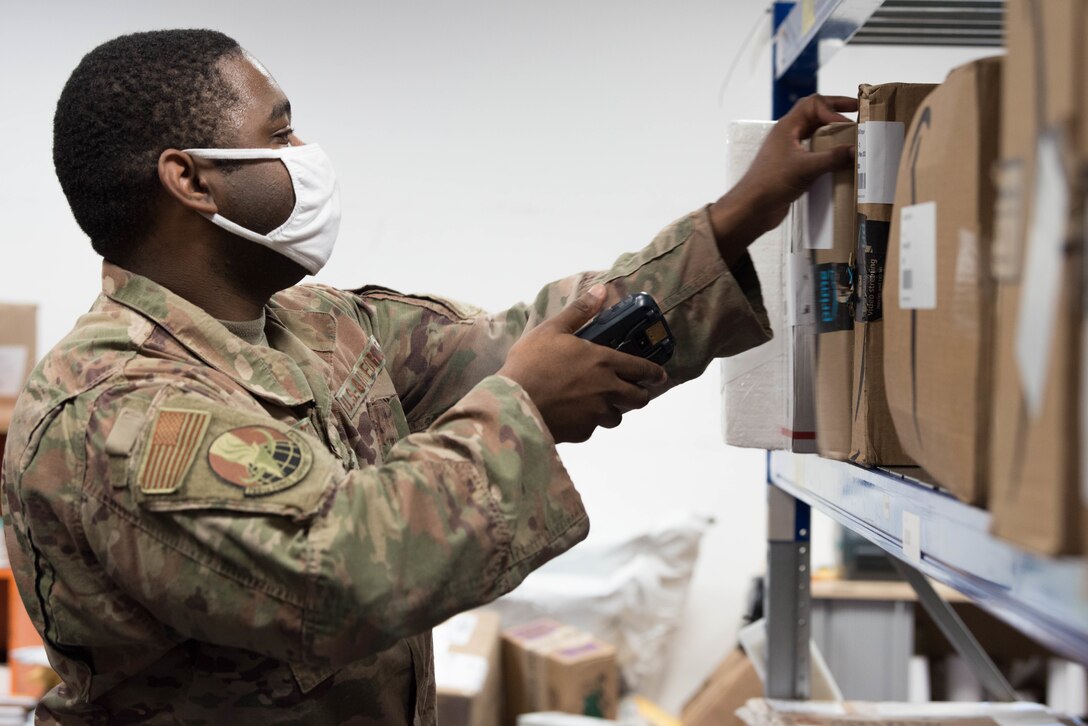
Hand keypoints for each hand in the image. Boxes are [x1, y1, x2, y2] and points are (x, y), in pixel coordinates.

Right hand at [498, 285, 666, 442]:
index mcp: (603, 362)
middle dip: (640, 394)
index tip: (660, 376)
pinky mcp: (583, 432)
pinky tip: (572, 415)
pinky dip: (587, 422)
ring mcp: (596, 414)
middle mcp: (607, 389)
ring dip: (612, 410)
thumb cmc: (531, 363)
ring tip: (599, 404)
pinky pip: (593, 428)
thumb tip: (601, 290)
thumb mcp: (552, 329)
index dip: (654, 373)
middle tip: (634, 391)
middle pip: (638, 398)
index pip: (641, 369)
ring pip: (617, 416)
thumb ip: (580, 311)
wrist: (513, 403)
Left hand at [711, 94, 857, 259]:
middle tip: (856, 111)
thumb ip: (832, 158)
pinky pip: (812, 151)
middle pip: (814, 114)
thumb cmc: (771, 183)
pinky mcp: (791, 166)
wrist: (751, 208)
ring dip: (831, 131)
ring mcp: (788, 150)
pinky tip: (838, 159)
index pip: (814, 105)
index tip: (850, 124)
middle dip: (835, 111)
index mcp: (787, 127)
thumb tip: (856, 150)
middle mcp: (787, 135)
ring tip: (850, 134)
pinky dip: (826, 150)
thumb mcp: (806, 168)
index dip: (834, 109)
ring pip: (813, 132)